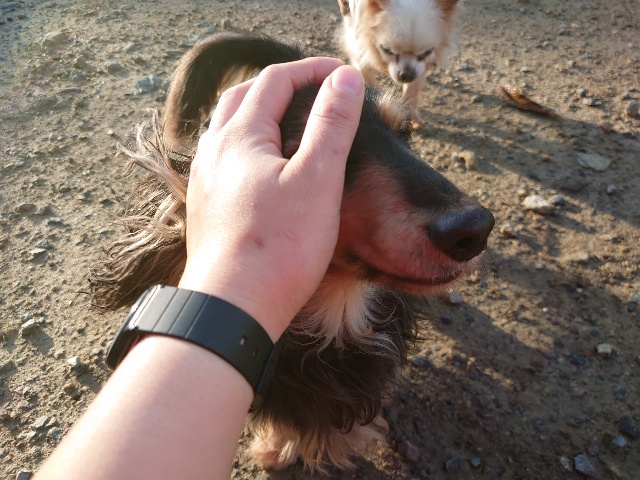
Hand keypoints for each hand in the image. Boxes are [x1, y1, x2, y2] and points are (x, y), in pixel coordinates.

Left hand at [178, 58, 364, 340]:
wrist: (233, 306)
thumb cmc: (280, 245)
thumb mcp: (318, 178)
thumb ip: (332, 123)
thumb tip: (345, 78)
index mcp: (241, 135)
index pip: (276, 80)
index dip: (311, 70)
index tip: (343, 74)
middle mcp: (214, 151)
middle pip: (244, 97)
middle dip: (280, 85)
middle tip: (313, 89)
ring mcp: (205, 181)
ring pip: (228, 128)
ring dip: (258, 113)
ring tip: (288, 122)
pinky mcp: (205, 208)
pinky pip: (223, 160)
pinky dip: (247, 146)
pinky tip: (262, 169)